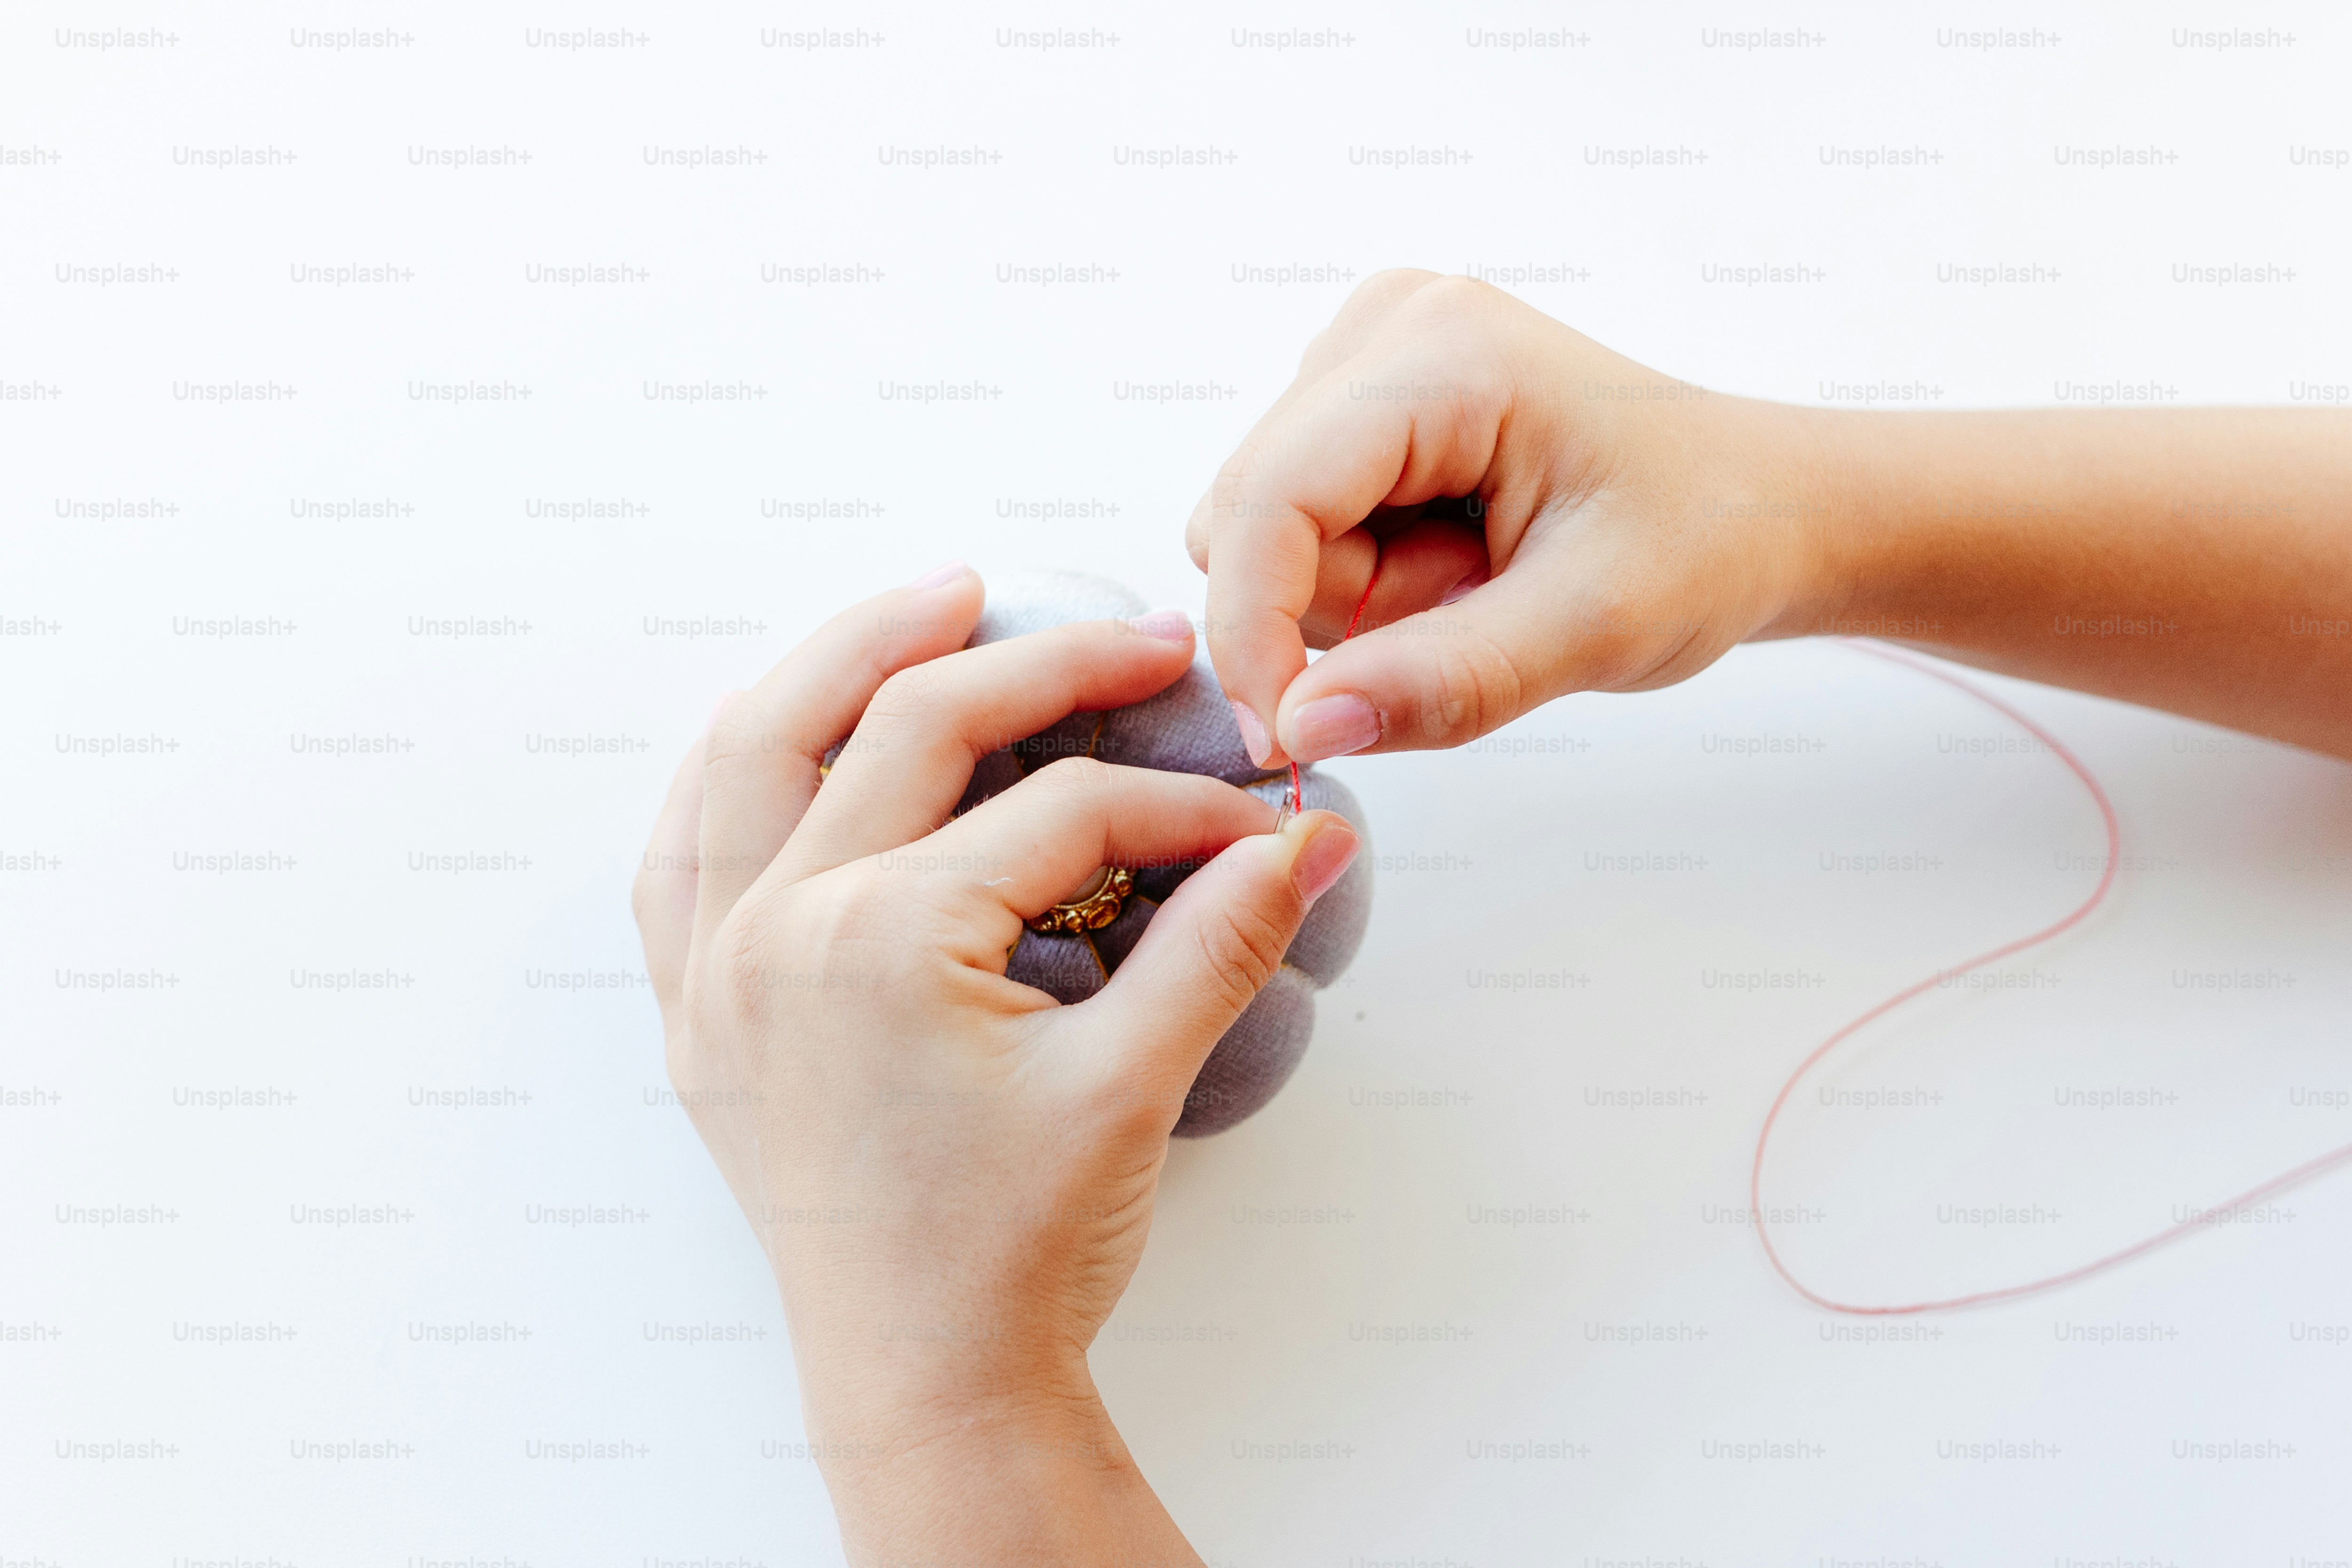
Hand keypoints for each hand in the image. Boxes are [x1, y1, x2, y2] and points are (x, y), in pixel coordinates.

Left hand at [629, 564, 1359, 1562]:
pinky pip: (683, 853)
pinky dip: (735, 771)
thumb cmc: (1017, 1253)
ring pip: (760, 748)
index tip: (1255, 822)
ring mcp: (719, 969)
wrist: (929, 1382)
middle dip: (1042, 665)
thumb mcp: (1134, 1084)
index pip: (1062, 814)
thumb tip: (1310, 839)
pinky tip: (785, 732)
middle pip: (911, 727)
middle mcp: (776, 931)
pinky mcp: (702, 1012)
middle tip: (1134, 638)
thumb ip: (1221, 940)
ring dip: (850, 657)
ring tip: (942, 602)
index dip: (1180, 805)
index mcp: (880, 941)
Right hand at [1188, 268, 1830, 765]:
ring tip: (1479, 581)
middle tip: (1475, 612)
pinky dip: (1366, 577)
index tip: (1284, 740)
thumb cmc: (1705, 544)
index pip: (1266, 500)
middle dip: (1341, 609)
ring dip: (1359, 598)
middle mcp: (1387, 324)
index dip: (1251, 631)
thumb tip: (1300, 727)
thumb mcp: (1595, 628)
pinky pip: (1294, 524)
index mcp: (1443, 350)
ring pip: (1262, 529)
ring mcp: (1369, 354)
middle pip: (1249, 517)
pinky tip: (1456, 560)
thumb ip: (1446, 680)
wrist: (1762, 507)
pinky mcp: (1365, 397)